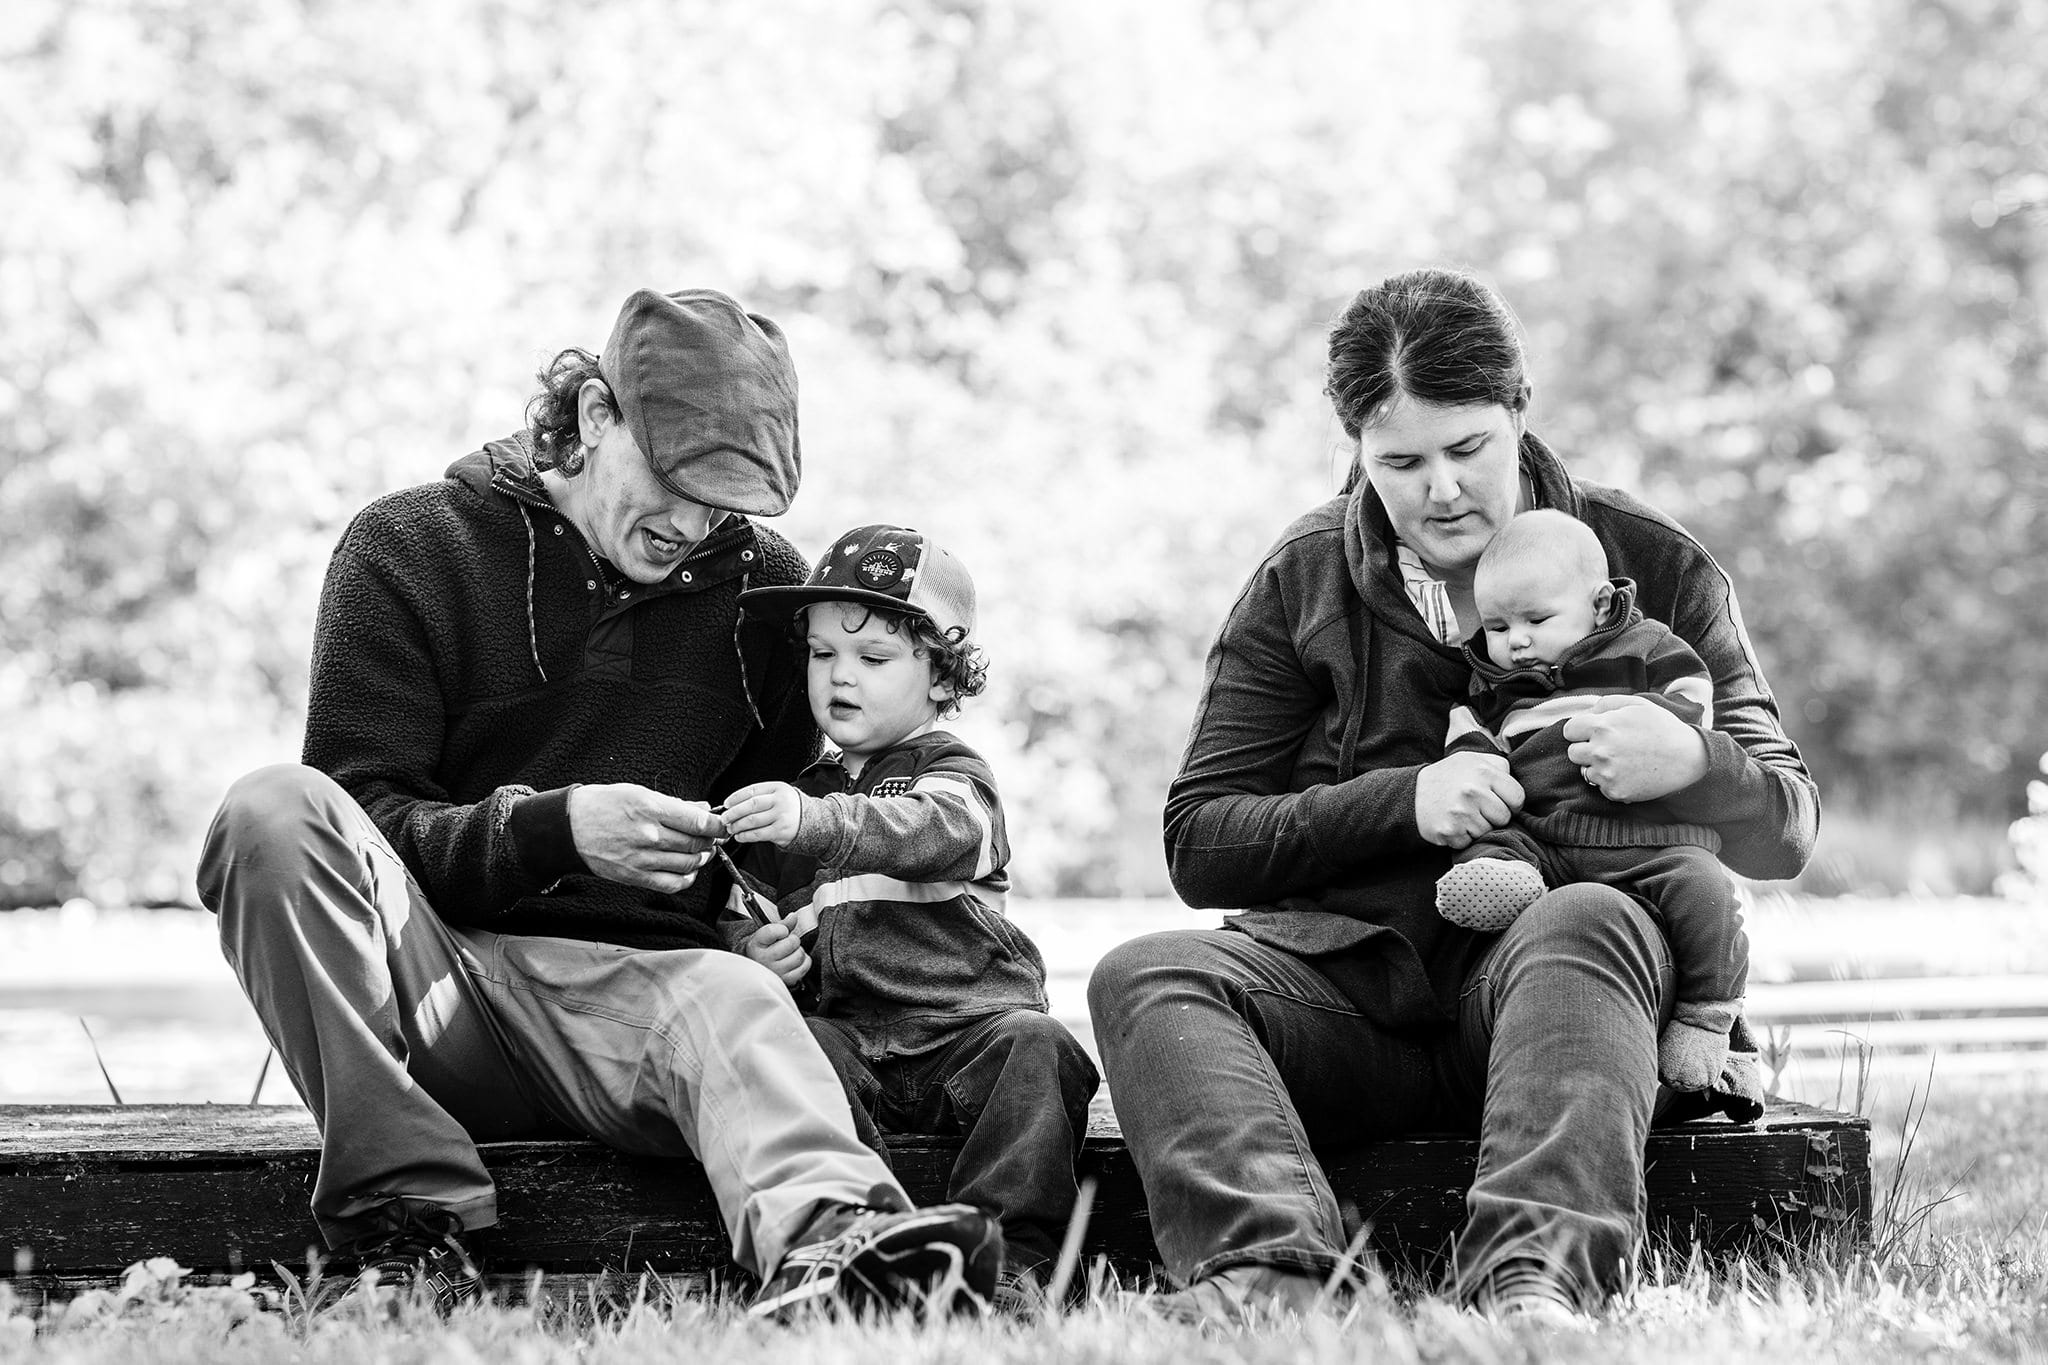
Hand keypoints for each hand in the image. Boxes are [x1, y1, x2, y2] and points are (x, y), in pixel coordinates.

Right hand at [568, 784, 725, 892]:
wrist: (568, 828)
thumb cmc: (602, 805)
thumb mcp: (638, 793)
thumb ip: (674, 804)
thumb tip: (703, 809)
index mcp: (651, 808)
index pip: (698, 822)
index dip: (717, 826)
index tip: (721, 825)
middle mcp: (649, 835)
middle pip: (696, 844)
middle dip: (710, 841)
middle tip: (712, 837)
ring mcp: (642, 858)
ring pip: (688, 864)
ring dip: (701, 859)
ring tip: (701, 852)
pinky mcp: (635, 876)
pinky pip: (672, 884)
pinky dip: (686, 879)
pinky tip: (687, 871)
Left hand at [723, 782, 804, 845]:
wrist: (812, 822)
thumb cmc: (789, 808)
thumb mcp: (778, 795)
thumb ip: (760, 797)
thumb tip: (732, 806)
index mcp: (778, 788)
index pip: (752, 790)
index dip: (736, 797)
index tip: (726, 804)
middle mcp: (780, 800)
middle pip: (751, 805)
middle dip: (733, 813)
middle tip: (724, 818)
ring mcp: (781, 816)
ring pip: (752, 821)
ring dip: (737, 826)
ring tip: (731, 828)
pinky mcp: (781, 831)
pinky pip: (758, 834)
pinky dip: (745, 836)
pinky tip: (740, 836)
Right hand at [743, 921, 811, 988]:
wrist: (757, 967)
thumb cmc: (764, 948)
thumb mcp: (768, 934)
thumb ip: (782, 924)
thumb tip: (794, 916)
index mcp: (756, 944)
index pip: (773, 931)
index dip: (782, 929)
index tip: (781, 932)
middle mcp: (764, 960)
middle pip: (792, 943)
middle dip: (793, 940)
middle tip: (786, 943)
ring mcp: (775, 972)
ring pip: (799, 955)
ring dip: (798, 951)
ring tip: (790, 953)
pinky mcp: (786, 980)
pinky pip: (804, 967)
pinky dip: (804, 961)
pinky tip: (795, 960)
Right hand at [1414, 750, 1522, 848]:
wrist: (1412, 794)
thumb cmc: (1450, 777)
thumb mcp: (1474, 760)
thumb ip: (1500, 767)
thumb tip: (1520, 786)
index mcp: (1484, 772)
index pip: (1517, 798)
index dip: (1510, 801)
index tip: (1496, 800)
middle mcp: (1473, 791)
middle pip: (1504, 817)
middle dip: (1493, 815)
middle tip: (1476, 807)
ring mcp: (1460, 813)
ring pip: (1488, 831)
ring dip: (1478, 826)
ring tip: (1463, 814)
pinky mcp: (1450, 831)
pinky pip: (1470, 842)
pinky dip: (1463, 837)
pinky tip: (1453, 823)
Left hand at [1562, 695, 1709, 801]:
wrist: (1689, 758)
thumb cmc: (1662, 728)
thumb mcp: (1636, 704)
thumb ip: (1605, 704)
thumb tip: (1584, 713)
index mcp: (1602, 726)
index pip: (1569, 731)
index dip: (1581, 731)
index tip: (1593, 733)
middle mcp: (1600, 751)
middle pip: (1573, 753)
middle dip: (1587, 749)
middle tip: (1610, 748)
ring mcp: (1607, 774)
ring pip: (1585, 772)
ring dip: (1598, 767)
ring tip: (1622, 761)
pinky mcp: (1615, 792)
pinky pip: (1601, 787)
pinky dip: (1611, 782)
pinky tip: (1630, 774)